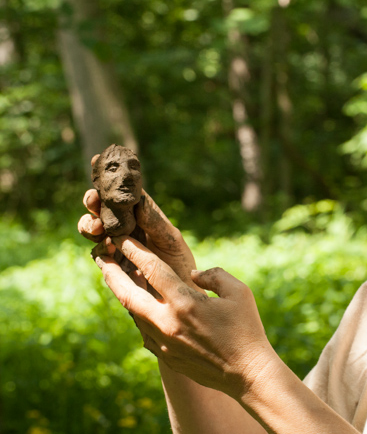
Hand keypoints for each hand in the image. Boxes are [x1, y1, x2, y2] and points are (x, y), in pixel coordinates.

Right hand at [78, 154, 201, 291]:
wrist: (182, 301)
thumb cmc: (182, 267)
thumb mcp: (171, 241)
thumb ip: (154, 222)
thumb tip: (139, 199)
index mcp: (143, 217)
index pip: (123, 193)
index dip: (109, 178)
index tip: (97, 160)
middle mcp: (127, 229)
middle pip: (103, 208)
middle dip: (94, 201)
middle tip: (93, 200)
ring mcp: (117, 247)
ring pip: (94, 229)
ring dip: (90, 224)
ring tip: (97, 227)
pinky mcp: (111, 268)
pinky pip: (97, 254)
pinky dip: (97, 249)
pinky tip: (103, 249)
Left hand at [95, 237, 273, 401]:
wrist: (247, 373)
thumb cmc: (246, 328)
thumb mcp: (239, 291)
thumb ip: (214, 275)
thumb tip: (193, 275)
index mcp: (185, 303)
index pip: (152, 270)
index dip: (135, 251)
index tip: (122, 239)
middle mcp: (168, 323)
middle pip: (127, 295)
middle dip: (111, 274)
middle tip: (100, 258)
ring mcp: (164, 343)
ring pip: (133, 314)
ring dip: (123, 295)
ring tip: (116, 279)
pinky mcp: (166, 357)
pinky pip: (145, 332)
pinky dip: (138, 315)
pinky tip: (140, 307)